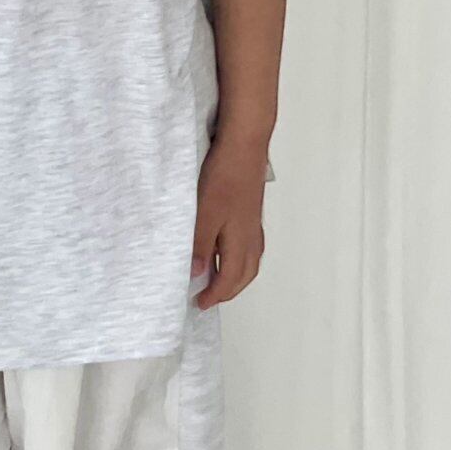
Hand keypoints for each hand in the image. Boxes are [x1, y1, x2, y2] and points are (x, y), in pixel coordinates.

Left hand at [192, 135, 267, 309]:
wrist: (244, 146)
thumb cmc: (224, 177)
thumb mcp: (204, 214)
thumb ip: (199, 245)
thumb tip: (197, 274)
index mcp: (240, 241)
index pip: (229, 279)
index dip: (215, 295)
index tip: (199, 303)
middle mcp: (251, 236)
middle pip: (245, 275)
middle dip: (228, 291)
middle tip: (209, 297)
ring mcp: (253, 224)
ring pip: (249, 261)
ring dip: (235, 276)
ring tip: (215, 279)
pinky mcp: (250, 212)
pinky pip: (249, 246)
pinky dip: (238, 258)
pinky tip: (224, 251)